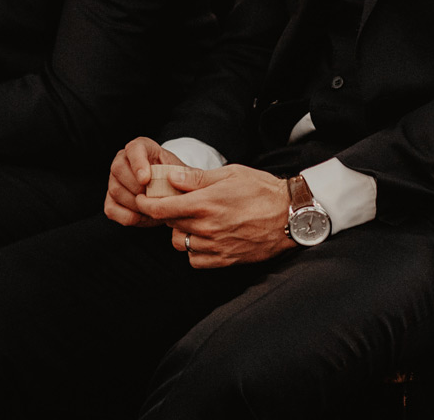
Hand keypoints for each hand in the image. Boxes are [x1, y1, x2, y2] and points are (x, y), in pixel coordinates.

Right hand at [105, 137, 186, 226]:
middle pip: (118, 169)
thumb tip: (179, 179)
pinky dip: (128, 216)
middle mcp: (123, 160)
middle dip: (136, 187)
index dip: (138, 163)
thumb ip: (186, 175)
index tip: (146, 179)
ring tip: (153, 208)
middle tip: (153, 198)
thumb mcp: (185, 175)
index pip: (134, 148)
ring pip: (115, 190)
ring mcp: (114, 180)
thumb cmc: (178, 181)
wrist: (171, 195)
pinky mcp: (110, 200)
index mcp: (142, 148)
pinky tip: (143, 216)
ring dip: (135, 203)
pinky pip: (111, 209)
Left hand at [136, 164, 294, 267]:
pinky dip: (194, 251)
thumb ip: (197, 178)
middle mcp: (207, 227)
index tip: (142, 200)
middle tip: (179, 204)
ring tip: (195, 221)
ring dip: (181, 233)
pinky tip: (204, 238)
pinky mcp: (225, 260)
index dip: (146, 204)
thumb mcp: (230, 174)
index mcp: (205, 202)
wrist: (290, 215)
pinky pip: (195, 260)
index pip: (162, 208)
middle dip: (169, 214)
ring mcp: (215, 246)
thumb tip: (170, 177)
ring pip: (180, 244)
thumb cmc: (262, 190)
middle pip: (170, 225)